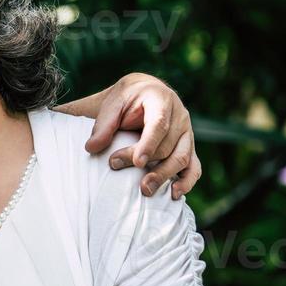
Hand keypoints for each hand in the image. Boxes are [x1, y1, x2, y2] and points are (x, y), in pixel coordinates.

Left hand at [83, 74, 199, 198]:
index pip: (159, 124)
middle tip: (118, 168)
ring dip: (164, 176)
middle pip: (167, 145)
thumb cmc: (126, 98)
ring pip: (182, 158)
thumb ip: (102, 125)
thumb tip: (91, 148)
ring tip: (145, 189)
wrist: (145, 92)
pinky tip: (173, 194)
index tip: (137, 162)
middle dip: (146, 163)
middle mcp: (180, 116)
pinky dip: (187, 182)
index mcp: (161, 100)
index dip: (149, 144)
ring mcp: (187, 133)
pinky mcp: (188, 147)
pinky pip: (194, 167)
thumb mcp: (112, 103)